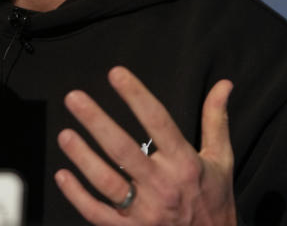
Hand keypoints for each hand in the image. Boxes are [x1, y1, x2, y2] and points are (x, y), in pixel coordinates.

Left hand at [55, 66, 235, 225]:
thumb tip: (224, 85)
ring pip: (107, 182)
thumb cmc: (214, 200)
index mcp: (184, 163)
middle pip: (124, 149)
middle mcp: (163, 186)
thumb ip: (216, 120)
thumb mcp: (221, 160)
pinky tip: (63, 175)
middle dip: (97, 122)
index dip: (136, 96)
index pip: (158, 121)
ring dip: (83, 157)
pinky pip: (98, 214)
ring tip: (65, 135)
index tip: (116, 73)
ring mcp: (145, 211)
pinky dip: (78, 196)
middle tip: (74, 98)